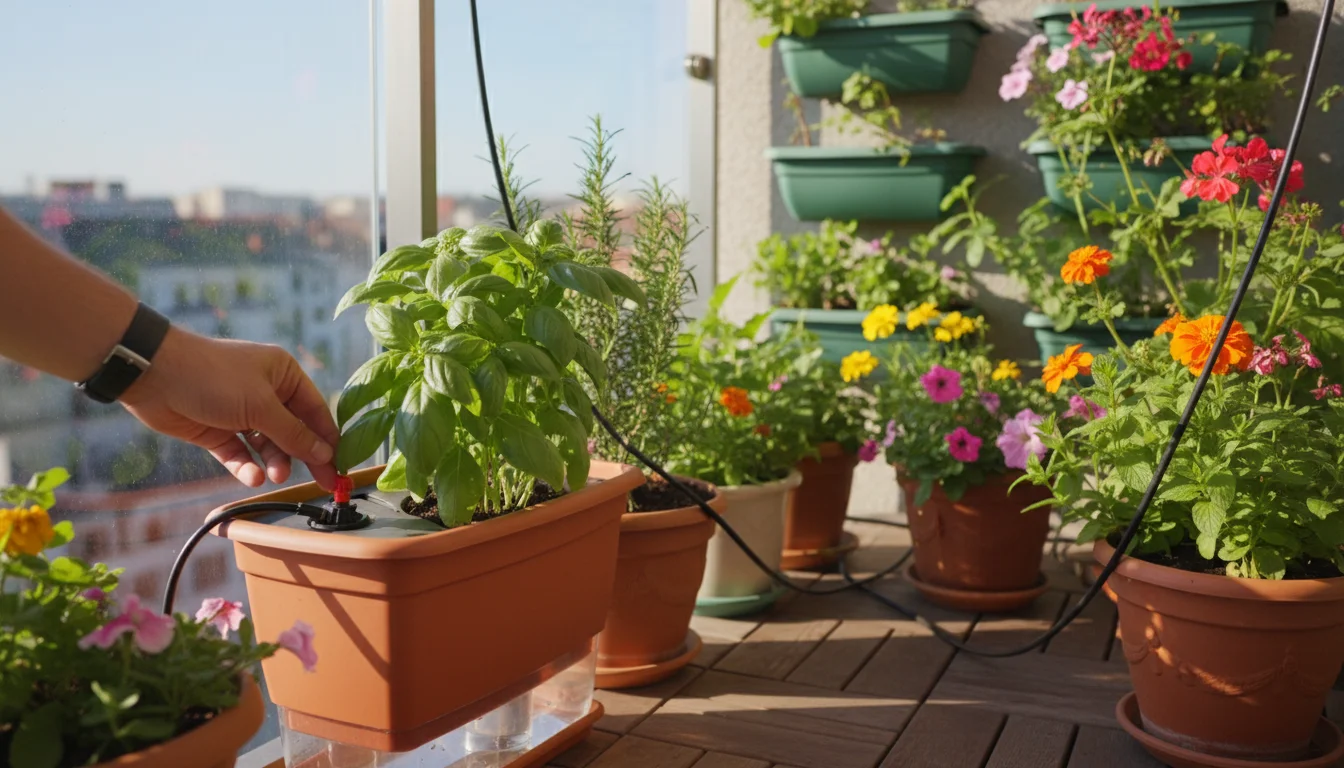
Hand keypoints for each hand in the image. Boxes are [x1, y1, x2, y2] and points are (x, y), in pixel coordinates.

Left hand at [120, 327, 339, 489]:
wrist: (153, 375)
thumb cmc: (213, 377)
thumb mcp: (262, 406)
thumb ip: (295, 434)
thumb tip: (326, 453)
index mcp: (283, 374)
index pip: (315, 411)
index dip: (328, 439)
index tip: (339, 468)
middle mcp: (265, 391)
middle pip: (293, 431)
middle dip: (302, 456)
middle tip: (319, 483)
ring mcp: (240, 412)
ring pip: (267, 445)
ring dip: (273, 462)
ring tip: (273, 476)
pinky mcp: (217, 430)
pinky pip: (240, 452)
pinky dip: (247, 465)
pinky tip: (252, 476)